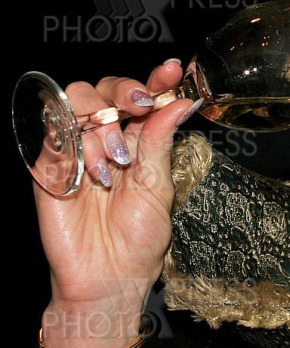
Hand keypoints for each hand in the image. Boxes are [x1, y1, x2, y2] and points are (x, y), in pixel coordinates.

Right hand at [34, 59, 194, 347]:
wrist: (106, 277)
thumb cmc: (139, 237)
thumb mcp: (158, 185)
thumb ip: (160, 140)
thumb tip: (180, 101)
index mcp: (139, 140)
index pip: (144, 97)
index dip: (156, 79)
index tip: (172, 70)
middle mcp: (107, 139)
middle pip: (107, 87)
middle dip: (124, 91)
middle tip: (137, 108)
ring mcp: (76, 148)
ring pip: (79, 100)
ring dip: (101, 126)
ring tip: (113, 165)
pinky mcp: (49, 164)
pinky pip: (54, 131)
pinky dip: (75, 143)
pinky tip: (90, 174)